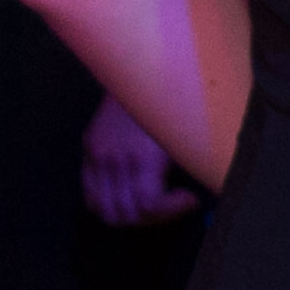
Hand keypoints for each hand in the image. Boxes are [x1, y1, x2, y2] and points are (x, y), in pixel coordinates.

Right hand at [83, 96, 199, 224]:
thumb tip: (201, 193)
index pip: (148, 204)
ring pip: (105, 210)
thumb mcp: (183, 135)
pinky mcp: (88, 152)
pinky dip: (108, 205)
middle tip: (170, 205)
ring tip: (150, 203)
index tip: (190, 199)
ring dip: (130, 215)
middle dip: (153, 218)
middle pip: (126, 213)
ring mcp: (98, 157)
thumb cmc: (169, 102)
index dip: (171, 211)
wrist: (136, 71)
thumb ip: (187, 165)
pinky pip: (90, 196)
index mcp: (144, 155)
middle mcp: (116, 159)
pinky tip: (128, 195)